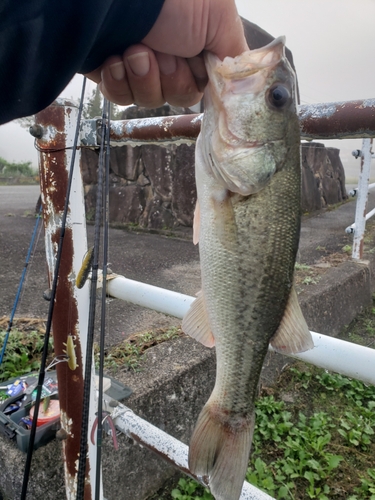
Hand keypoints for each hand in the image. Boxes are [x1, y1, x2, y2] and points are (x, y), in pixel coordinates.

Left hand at [84, 0, 247, 107]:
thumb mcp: (220, 20)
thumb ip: (235, 58)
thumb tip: (247, 88)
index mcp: (196, 46)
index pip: (202, 86)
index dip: (195, 82)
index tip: (194, 69)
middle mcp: (169, 55)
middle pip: (176, 96)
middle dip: (170, 79)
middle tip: (164, 53)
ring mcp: (139, 64)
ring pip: (149, 100)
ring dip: (143, 78)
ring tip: (135, 50)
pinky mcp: (112, 71)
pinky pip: (119, 97)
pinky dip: (118, 83)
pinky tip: (115, 60)